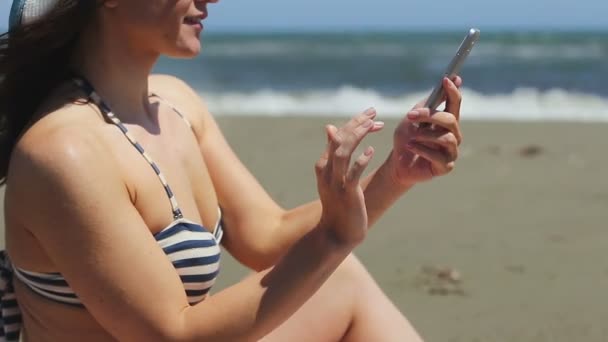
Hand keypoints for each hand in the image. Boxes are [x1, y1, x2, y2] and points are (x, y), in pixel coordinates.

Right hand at [315, 108, 383, 245]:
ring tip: (374, 124)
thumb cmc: (339, 206)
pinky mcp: (347, 194)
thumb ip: (333, 154)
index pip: (336, 136)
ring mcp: (336, 183)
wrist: (336, 234)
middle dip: (356, 123)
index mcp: (323, 166)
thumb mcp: (333, 178)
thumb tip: (331, 128)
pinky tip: (371, 151)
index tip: (370, 115)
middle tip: (373, 112)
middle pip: (339, 139)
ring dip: (358, 135)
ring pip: (343, 152)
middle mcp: (327, 172)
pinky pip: (353, 173)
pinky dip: (361, 160)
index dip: (353, 122)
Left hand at [390, 76, 463, 185]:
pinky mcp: (446, 167)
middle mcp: (453, 135)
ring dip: (425, 135)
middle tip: (410, 115)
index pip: (455, 103)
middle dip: (430, 116)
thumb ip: (424, 105)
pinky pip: (438, 155)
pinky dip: (421, 149)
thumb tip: (441, 85)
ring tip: (411, 137)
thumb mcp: (411, 119)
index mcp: (447, 122)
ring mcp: (451, 152)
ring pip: (446, 137)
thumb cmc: (405, 140)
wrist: (397, 165)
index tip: (446, 79)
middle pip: (451, 120)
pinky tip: (410, 147)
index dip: (453, 91)